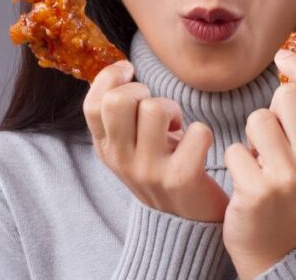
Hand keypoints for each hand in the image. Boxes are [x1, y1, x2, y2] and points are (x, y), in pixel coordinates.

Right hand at [83, 60, 229, 222]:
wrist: (184, 226)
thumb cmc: (159, 170)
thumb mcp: (127, 147)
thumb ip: (118, 115)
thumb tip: (119, 68)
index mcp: (105, 148)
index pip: (93, 103)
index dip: (111, 78)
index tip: (129, 73)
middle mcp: (121, 160)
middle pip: (118, 100)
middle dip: (143, 91)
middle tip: (154, 108)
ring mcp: (149, 170)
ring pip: (155, 109)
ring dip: (173, 109)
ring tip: (175, 127)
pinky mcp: (181, 178)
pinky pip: (195, 131)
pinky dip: (201, 133)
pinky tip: (195, 146)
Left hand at [222, 49, 295, 278]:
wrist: (277, 248)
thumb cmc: (289, 192)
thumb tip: (289, 70)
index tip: (282, 56)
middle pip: (284, 99)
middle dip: (268, 112)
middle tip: (268, 142)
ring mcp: (289, 177)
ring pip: (256, 120)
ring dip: (249, 138)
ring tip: (257, 163)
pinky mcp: (259, 190)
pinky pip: (234, 150)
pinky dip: (234, 163)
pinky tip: (245, 182)